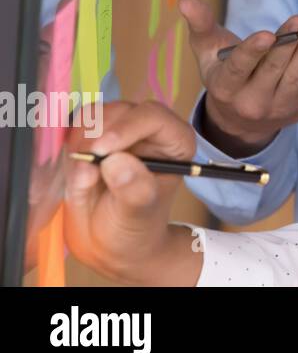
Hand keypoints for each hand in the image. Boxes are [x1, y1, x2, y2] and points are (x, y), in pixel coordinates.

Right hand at [63, 100, 202, 285]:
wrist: (111, 240)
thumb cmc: (135, 226)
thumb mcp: (138, 214)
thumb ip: (134, 189)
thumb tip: (115, 162)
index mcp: (173, 141)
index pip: (154, 117)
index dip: (127, 127)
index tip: (101, 151)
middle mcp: (148, 129)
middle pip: (121, 111)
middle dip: (97, 136)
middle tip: (85, 168)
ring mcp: (119, 129)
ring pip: (95, 115)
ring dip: (80, 142)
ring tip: (84, 177)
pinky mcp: (92, 135)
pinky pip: (75, 127)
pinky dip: (68, 143)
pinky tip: (75, 169)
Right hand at [181, 0, 297, 157]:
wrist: (242, 119)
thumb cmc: (224, 73)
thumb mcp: (208, 51)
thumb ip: (201, 24)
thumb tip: (186, 0)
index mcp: (225, 88)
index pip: (239, 69)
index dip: (253, 52)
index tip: (267, 34)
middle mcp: (250, 103)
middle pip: (273, 71)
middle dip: (288, 45)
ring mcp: (278, 109)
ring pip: (296, 78)